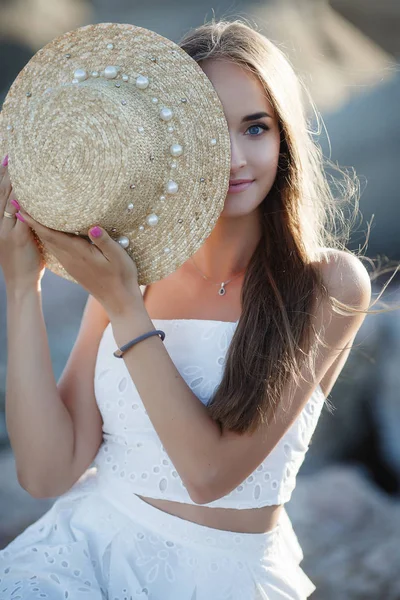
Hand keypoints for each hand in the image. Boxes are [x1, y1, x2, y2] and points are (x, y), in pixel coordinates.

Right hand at [0, 155, 44, 290]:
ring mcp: (5, 229)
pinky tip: (31, 190)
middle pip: (0, 193)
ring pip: (8, 200)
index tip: (7, 160)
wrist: (21, 283)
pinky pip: (20, 214)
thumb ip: (22, 222)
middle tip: (12, 156)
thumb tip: (33, 207)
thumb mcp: (19, 238)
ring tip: (21, 166)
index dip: (1, 177)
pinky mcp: (17, 237)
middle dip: (6, 174)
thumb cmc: (25, 261)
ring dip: (14, 182)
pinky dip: (24, 201)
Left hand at [17, 204, 142, 316]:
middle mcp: (70, 259)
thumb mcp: (118, 257)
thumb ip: (104, 241)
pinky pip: (57, 250)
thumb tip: (93, 227)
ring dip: (40, 231)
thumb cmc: (122, 277)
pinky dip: (49, 239)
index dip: (36, 222)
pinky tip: (50, 234)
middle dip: (33, 223)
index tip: (22, 210)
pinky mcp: (74, 268)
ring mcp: (71, 265)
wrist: (119, 301)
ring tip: (32, 216)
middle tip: (22, 206)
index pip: (52, 235)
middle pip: (46, 238)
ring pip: (50, 244)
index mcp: (79, 253)